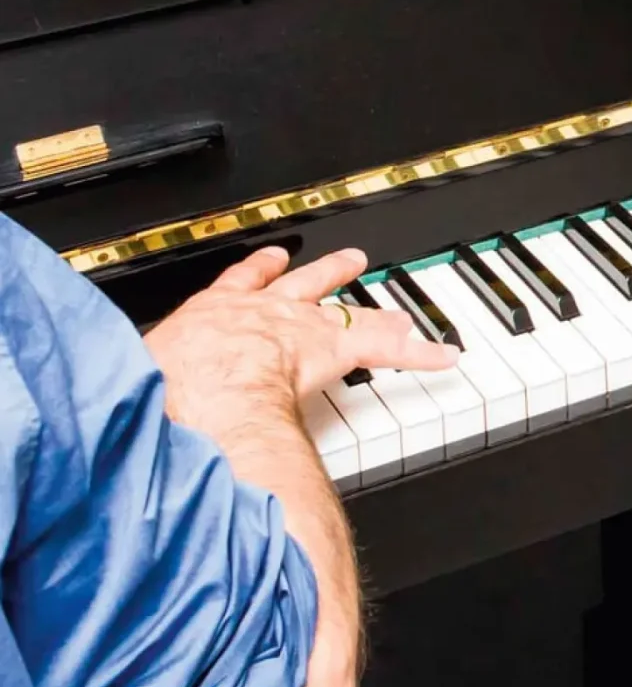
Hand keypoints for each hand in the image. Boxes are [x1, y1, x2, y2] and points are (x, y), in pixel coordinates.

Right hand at [146, 244, 456, 441]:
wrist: (196, 390)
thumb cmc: (162, 389)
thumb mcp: (144, 382)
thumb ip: (149, 394)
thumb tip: (133, 425)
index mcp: (212, 316)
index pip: (239, 285)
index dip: (257, 274)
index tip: (267, 263)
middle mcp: (259, 311)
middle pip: (301, 284)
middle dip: (324, 273)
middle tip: (344, 260)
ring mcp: (296, 326)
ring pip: (347, 310)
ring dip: (374, 309)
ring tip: (400, 310)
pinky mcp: (330, 348)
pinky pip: (387, 347)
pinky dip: (419, 352)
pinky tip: (444, 355)